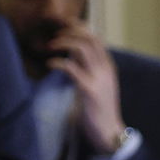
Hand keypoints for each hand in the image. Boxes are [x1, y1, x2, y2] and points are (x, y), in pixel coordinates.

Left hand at [48, 24, 125, 153]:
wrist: (109, 133)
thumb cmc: (99, 111)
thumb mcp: (97, 85)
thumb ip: (88, 69)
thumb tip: (72, 54)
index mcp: (108, 67)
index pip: (96, 39)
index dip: (79, 29)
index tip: (63, 27)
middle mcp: (106, 69)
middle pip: (90, 38)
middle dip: (70, 31)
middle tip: (54, 34)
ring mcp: (99, 78)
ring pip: (83, 48)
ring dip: (64, 42)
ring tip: (50, 45)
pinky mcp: (89, 90)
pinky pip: (72, 68)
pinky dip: (59, 62)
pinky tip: (50, 63)